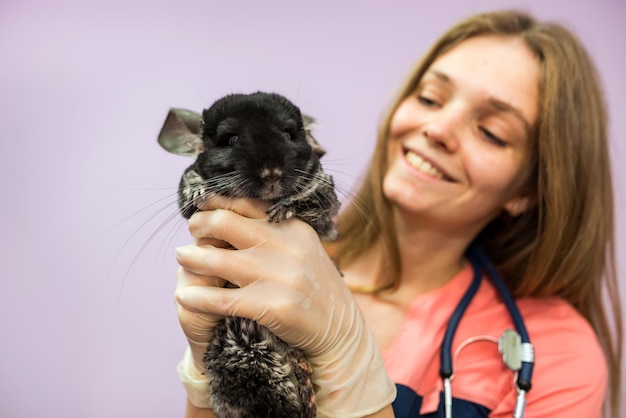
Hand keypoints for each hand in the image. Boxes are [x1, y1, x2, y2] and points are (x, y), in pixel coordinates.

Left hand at [175, 196, 395, 416]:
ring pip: (218, 259)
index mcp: (293, 228)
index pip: (247, 203)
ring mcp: (280, 276)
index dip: (218, 202)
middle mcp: (286, 246)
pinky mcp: (272, 306)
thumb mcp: (303, 250)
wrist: (341, 331)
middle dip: (201, 224)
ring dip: (192, 257)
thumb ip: (276, 233)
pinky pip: (222, 299)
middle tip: (192, 229)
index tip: (202, 204)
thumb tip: (236, 216)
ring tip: (181, 256)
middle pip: (226, 223)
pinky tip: (184, 296)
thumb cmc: (316, 289)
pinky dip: (198, 297)